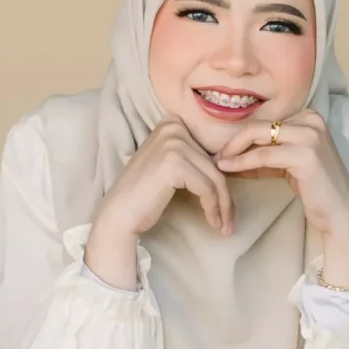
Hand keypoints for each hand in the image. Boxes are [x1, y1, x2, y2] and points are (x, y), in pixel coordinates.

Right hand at [82, 118, 232, 288]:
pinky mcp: (175, 164)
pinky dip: (213, 208)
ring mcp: (173, 143)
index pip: (209, 153)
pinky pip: (207, 188)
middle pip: (215, 165)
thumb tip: (229, 164)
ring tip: (224, 226)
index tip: (225, 203)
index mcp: (172, 123)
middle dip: (225, 197)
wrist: (119, 213)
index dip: (220, 179)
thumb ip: (192, 158)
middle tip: (228, 221)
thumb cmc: (144, 194)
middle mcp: (173, 127)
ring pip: (215, 178)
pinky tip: (212, 222)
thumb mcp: (170, 165)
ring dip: (223, 206)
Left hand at [211, 105, 348, 287]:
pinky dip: (242, 162)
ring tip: (217, 163)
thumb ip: (263, 152)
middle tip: (215, 156)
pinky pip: (263, 156)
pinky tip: (229, 168)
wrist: (339, 213)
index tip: (222, 150)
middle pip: (259, 125)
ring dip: (233, 151)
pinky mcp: (305, 154)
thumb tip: (227, 152)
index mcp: (309, 116)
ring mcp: (310, 135)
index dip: (240, 137)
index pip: (265, 121)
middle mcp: (312, 119)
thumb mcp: (286, 163)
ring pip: (258, 137)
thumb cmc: (312, 188)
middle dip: (233, 141)